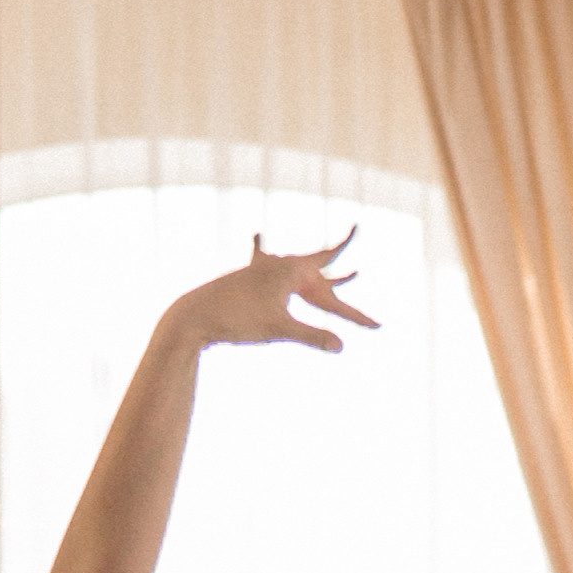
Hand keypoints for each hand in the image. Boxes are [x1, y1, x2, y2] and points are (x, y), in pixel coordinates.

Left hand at [170, 229, 379, 356]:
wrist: (193, 315)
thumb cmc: (236, 319)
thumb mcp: (278, 330)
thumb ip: (311, 336)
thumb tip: (341, 346)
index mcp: (292, 271)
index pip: (333, 295)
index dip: (356, 316)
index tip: (379, 326)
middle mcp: (280, 265)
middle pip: (319, 263)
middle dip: (339, 250)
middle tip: (355, 226)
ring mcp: (263, 271)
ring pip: (297, 266)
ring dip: (315, 263)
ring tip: (314, 253)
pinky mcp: (249, 280)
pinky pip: (267, 264)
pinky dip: (270, 255)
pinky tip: (257, 238)